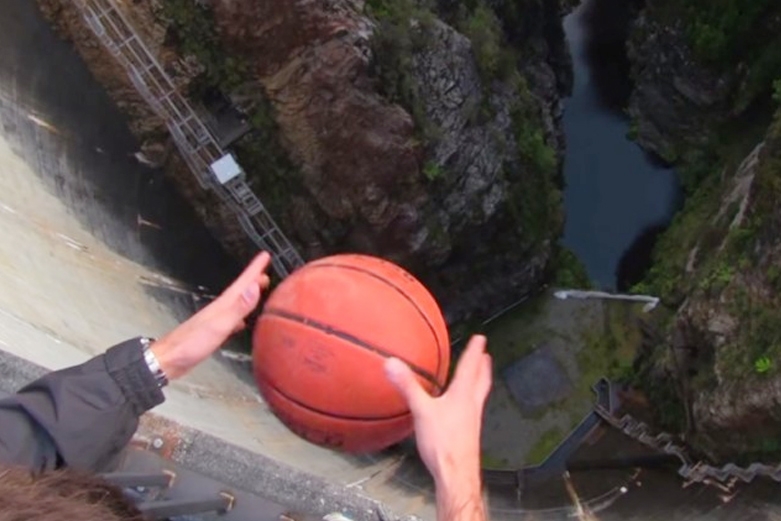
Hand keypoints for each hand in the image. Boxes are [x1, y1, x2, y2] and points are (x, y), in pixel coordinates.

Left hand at [151, 252, 270, 379]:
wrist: (169, 360)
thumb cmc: (192, 344)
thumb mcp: (219, 325)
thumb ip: (238, 307)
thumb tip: (255, 287)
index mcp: (223, 305)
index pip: (242, 283)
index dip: (254, 269)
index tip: (265, 255)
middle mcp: (219, 309)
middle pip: (240, 290)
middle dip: (253, 280)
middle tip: (266, 272)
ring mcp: (215, 320)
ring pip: (236, 304)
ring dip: (248, 296)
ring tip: (258, 292)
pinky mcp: (212, 332)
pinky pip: (232, 320)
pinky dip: (240, 317)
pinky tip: (242, 323)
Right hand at [385, 335, 491, 520]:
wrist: (457, 475)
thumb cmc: (442, 442)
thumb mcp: (421, 411)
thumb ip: (407, 387)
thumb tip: (391, 362)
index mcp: (462, 396)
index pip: (470, 368)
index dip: (474, 351)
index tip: (481, 338)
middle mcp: (472, 406)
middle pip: (481, 381)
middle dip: (483, 366)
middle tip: (486, 355)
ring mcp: (473, 421)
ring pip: (479, 396)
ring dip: (480, 382)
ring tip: (480, 376)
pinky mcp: (469, 435)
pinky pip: (473, 410)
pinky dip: (472, 400)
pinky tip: (464, 408)